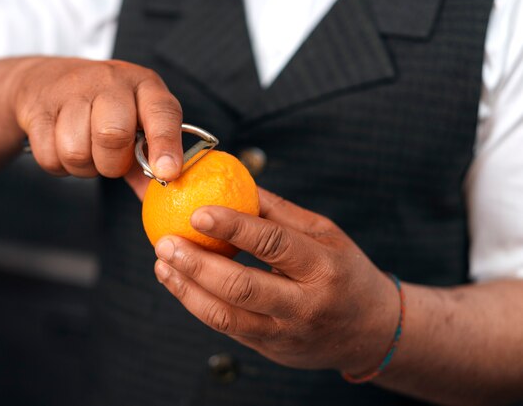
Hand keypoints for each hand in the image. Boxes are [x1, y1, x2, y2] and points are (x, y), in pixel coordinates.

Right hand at [11, 58, 182, 182]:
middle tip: (111, 159)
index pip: (161, 113)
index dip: (165, 145)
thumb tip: (164, 198)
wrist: (47, 80)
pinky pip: (49, 157)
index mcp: (145, 86)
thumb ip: (150, 162)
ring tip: (87, 150)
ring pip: (76, 151)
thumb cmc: (104, 110)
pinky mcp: (38, 107)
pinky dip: (59, 165)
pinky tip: (62, 145)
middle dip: (113, 163)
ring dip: (84, 166)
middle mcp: (111, 81)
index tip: (167, 173)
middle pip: (112, 135)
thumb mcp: (136, 125)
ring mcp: (71, 90)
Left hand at [153, 188, 399, 373]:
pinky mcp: (269, 350)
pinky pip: (227, 328)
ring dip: (186, 291)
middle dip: (196, 265)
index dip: (233, 228)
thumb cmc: (345, 272)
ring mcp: (285, 334)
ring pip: (226, 317)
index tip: (198, 212)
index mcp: (323, 268)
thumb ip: (279, 213)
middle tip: (165, 242)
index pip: (273, 244)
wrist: (370, 332)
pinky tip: (179, 283)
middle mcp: (304, 306)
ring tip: (162, 265)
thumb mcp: (325, 234)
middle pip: (241, 287)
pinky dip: (198, 304)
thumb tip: (234, 183)